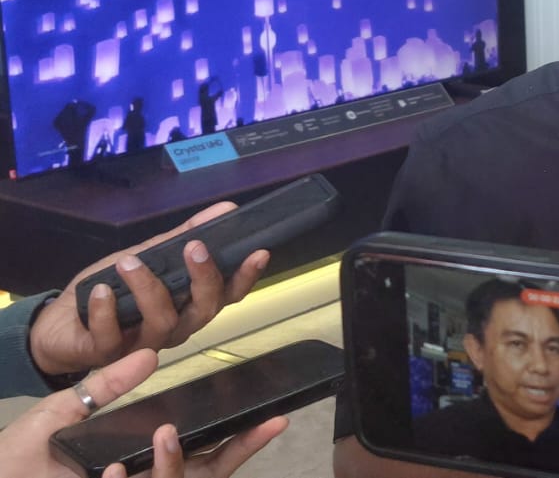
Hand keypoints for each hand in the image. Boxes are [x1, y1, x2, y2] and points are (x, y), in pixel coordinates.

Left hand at [0, 349, 287, 477]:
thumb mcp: (59, 415)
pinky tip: (115, 471)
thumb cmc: (13, 462)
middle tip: (267, 422)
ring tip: (165, 433)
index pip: (201, 451)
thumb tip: (151, 355)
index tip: (270, 414)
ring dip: (175, 462)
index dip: (238, 437)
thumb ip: (104, 386)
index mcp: (140, 461)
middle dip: (241, 449)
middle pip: (208, 473)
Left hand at [29, 202, 270, 377]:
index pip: (228, 294)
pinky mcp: (109, 356)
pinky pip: (114, 337)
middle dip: (203, 278)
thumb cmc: (110, 291)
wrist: (59, 326)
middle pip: (205, 310)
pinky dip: (107, 312)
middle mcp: (176, 328)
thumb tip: (224, 209)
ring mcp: (144, 345)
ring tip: (129, 262)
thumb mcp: (146, 255)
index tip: (259, 251)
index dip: (246, 276)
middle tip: (195, 246)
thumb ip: (182, 236)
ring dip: (148, 289)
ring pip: (163, 322)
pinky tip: (102, 291)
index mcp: (189, 306)